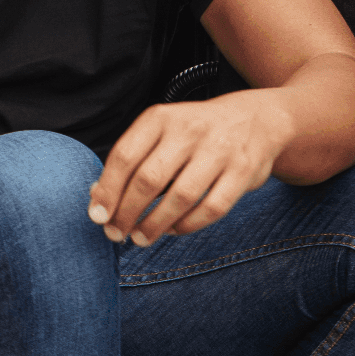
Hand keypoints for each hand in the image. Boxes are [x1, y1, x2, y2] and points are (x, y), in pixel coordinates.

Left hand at [89, 91, 294, 245]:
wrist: (256, 119)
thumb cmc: (195, 133)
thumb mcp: (161, 132)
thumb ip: (131, 160)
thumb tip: (98, 198)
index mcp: (161, 117)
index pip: (125, 156)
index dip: (108, 190)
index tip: (98, 216)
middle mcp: (189, 130)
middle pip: (149, 179)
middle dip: (127, 213)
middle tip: (116, 232)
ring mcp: (219, 150)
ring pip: (180, 197)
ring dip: (155, 224)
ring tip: (140, 238)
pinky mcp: (243, 172)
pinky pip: (211, 208)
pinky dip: (187, 225)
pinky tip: (172, 230)